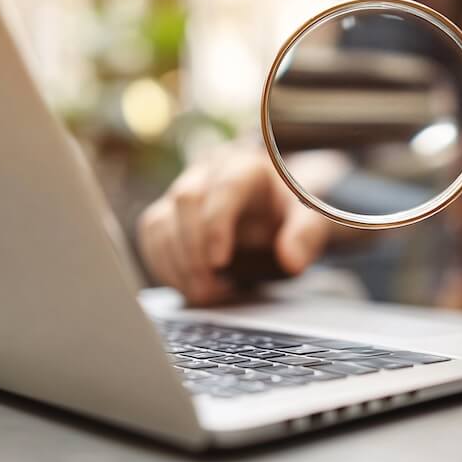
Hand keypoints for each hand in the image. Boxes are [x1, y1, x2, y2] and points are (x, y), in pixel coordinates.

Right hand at [137, 145, 331, 304]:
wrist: (273, 211)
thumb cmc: (289, 212)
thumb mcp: (309, 220)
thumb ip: (305, 235)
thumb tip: (291, 259)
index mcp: (246, 166)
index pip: (225, 187)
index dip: (216, 224)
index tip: (218, 262)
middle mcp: (209, 171)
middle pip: (186, 199)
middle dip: (194, 249)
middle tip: (210, 289)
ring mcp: (183, 190)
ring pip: (161, 220)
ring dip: (176, 263)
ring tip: (203, 295)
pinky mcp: (167, 212)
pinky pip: (151, 236)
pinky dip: (163, 265)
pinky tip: (188, 287)